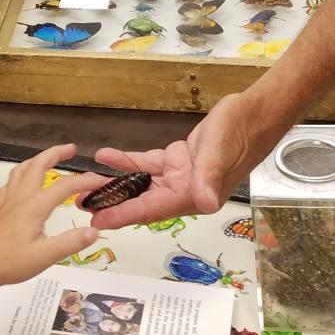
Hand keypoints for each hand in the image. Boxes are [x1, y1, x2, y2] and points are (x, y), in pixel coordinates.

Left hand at [0, 148, 108, 282]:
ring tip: (48, 158)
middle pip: (38, 165)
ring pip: (21, 170)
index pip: (65, 186)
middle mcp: (21, 198)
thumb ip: (71, 242)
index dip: (86, 181)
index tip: (102, 180)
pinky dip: (20, 175)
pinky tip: (21, 182)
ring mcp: (7, 201)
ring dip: (37, 159)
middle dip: (55, 153)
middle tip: (71, 149)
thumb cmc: (10, 263)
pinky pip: (10, 183)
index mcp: (35, 206)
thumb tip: (94, 230)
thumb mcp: (46, 256)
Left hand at [84, 91, 275, 228]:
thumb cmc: (239, 132)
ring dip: (116, 183)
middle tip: (80, 203)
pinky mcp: (180, 159)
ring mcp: (181, 176)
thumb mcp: (220, 152)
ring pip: (142, 183)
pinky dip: (129, 161)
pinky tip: (107, 155)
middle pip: (141, 201)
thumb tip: (206, 203)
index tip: (98, 222)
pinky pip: (148, 164)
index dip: (124, 215)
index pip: (151, 209)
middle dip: (113, 203)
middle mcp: (185, 191)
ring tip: (87, 184)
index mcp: (193, 196)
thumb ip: (210, 178)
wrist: (254, 113)